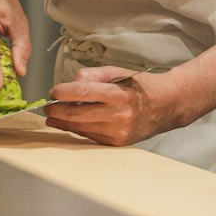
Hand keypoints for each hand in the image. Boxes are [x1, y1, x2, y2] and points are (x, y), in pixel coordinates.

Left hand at [45, 66, 183, 144]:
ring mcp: (119, 132)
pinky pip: (92, 136)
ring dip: (64, 123)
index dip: (64, 92)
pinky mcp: (118, 143)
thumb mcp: (118, 72)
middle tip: (47, 108)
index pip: (84, 93)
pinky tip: (70, 124)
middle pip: (78, 115)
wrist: (167, 105)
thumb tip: (71, 84)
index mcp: (119, 94)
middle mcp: (119, 116)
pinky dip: (79, 130)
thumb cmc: (141, 86)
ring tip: (53, 118)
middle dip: (58, 111)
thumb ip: (93, 75)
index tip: (53, 91)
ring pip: (82, 128)